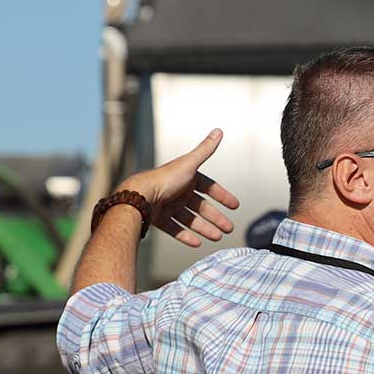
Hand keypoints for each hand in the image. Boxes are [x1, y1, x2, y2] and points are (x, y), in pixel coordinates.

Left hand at [116, 129, 240, 247]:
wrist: (139, 197)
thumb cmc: (163, 179)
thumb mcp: (188, 164)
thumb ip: (205, 150)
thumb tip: (218, 131)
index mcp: (185, 178)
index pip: (208, 187)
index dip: (222, 196)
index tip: (235, 206)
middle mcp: (177, 191)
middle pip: (201, 206)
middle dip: (216, 217)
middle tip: (228, 228)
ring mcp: (168, 206)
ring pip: (190, 219)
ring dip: (205, 228)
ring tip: (217, 237)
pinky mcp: (159, 219)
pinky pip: (175, 229)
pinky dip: (186, 236)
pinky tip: (197, 242)